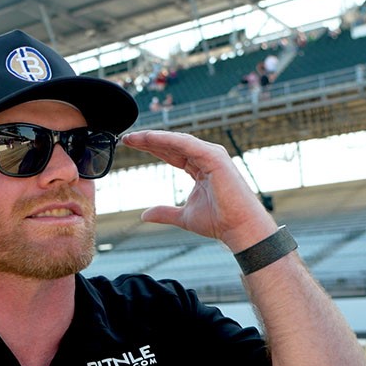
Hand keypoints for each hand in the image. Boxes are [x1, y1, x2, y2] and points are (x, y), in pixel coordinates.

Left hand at [121, 130, 276, 250]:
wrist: (239, 228)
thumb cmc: (218, 222)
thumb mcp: (183, 217)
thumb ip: (164, 213)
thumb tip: (144, 215)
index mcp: (199, 168)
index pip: (170, 153)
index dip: (151, 148)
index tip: (130, 145)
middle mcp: (205, 157)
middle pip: (171, 144)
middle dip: (148, 140)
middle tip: (126, 138)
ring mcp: (211, 155)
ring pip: (177, 141)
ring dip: (154, 137)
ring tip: (134, 137)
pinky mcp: (214, 157)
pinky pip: (185, 144)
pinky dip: (166, 139)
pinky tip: (149, 138)